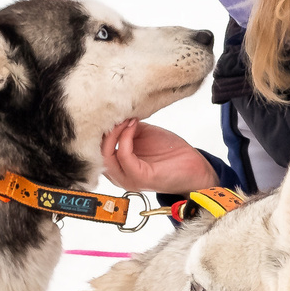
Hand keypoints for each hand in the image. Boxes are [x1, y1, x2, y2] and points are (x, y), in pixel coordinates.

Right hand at [102, 119, 216, 193]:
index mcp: (118, 165)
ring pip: (106, 155)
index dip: (100, 129)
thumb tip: (116, 113)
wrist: (194, 167)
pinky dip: (125, 137)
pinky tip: (133, 125)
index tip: (110, 112)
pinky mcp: (138, 178)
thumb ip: (127, 128)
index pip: (96, 148)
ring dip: (113, 132)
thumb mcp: (144, 135)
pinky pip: (123, 155)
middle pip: (97, 151)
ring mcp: (127, 178)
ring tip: (124, 119)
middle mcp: (118, 175)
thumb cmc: (170, 153)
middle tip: (115, 114)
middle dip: (104, 129)